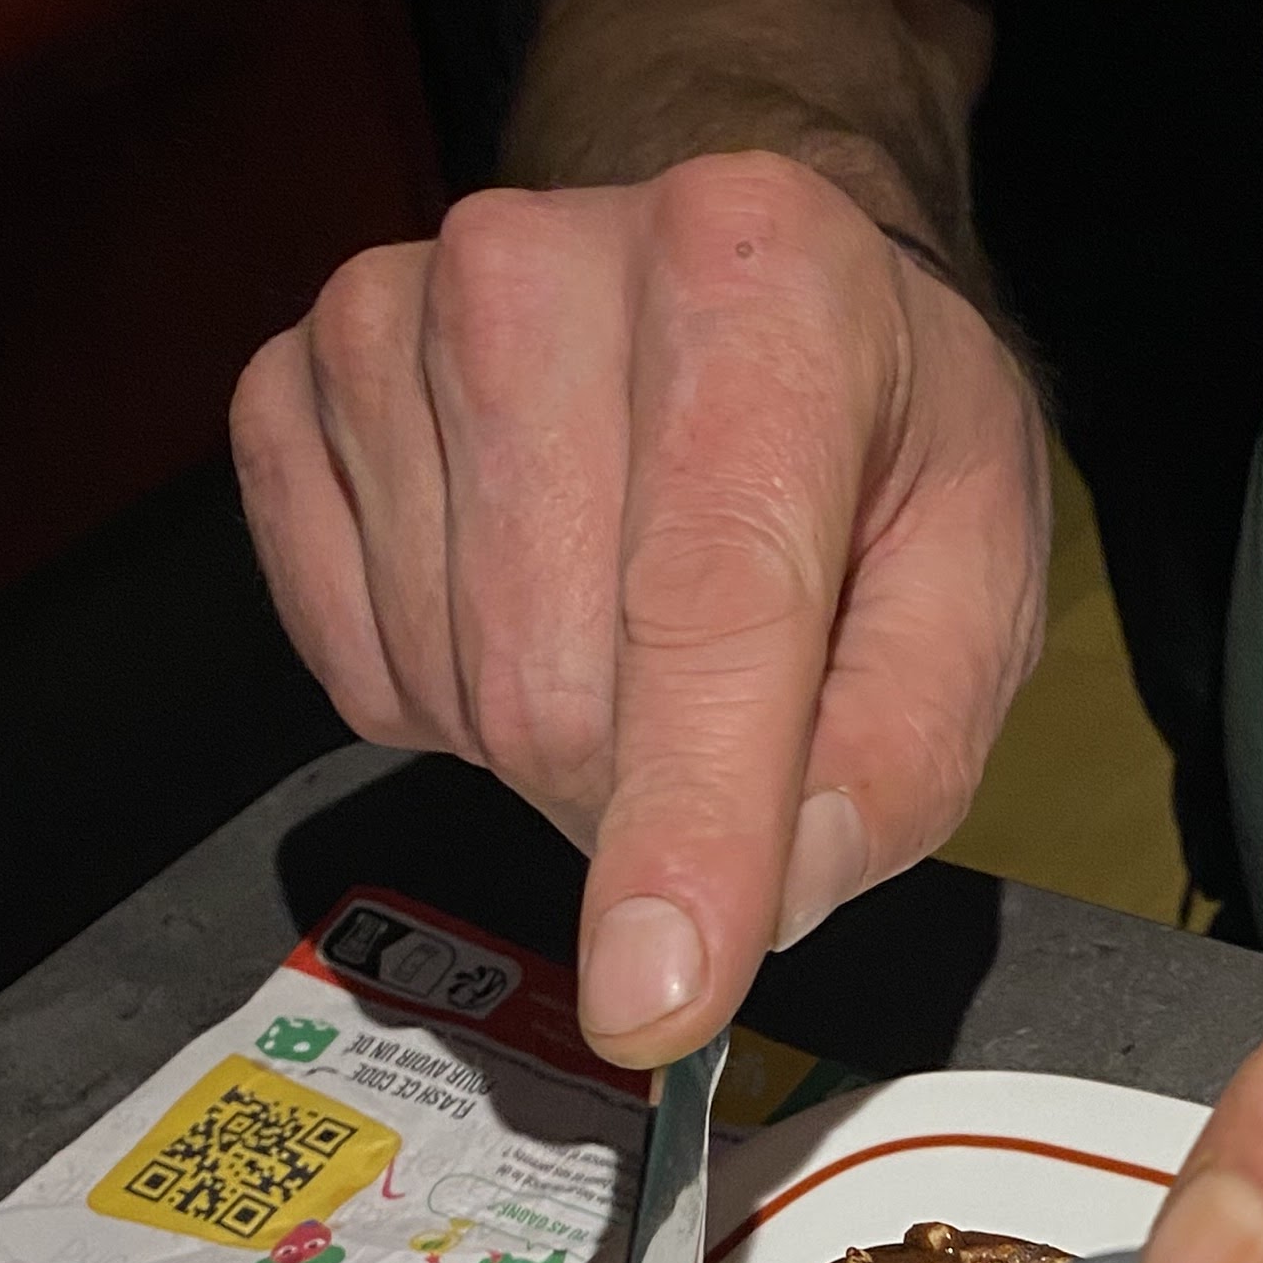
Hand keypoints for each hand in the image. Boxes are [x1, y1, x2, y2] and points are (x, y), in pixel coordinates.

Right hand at [230, 151, 1046, 1060]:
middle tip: (722, 706)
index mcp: (760, 281)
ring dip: (548, 730)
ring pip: (453, 694)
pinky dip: (445, 691)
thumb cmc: (866, 425)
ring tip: (629, 615)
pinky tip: (522, 593)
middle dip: (644, 783)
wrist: (739, 279)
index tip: (657, 993)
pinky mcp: (288, 390)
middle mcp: (545, 269)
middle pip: (558, 690)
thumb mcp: (974, 576)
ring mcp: (389, 322)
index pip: (707, 609)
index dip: (685, 829)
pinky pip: (351, 667)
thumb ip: (901, 751)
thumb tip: (773, 896)